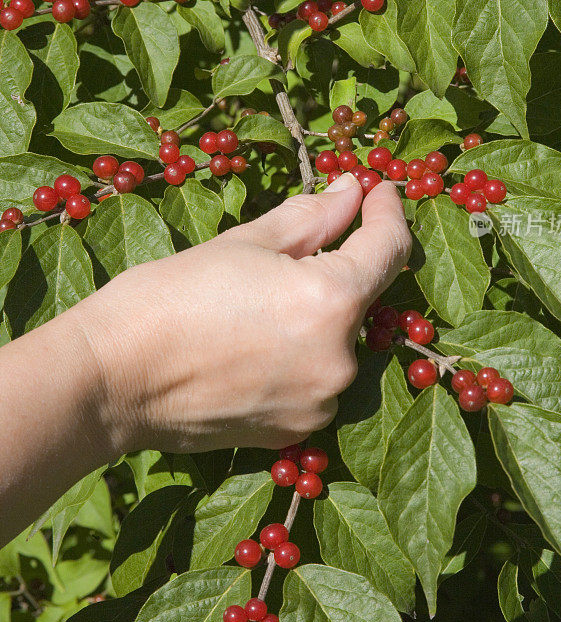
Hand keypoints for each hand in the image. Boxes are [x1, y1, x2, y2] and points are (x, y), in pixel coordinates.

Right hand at [89, 173, 411, 455]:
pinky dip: (302, 354)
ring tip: (258, 306)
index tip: (380, 192)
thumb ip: (313, 217)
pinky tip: (255, 343)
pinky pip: (318, 378)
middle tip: (294, 250)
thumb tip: (352, 191)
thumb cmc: (169, 296)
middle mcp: (340, 358)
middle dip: (340, 266)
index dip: (387, 212)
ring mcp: (321, 403)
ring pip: (340, 339)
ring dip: (319, 314)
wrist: (111, 379)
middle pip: (363, 296)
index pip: (388, 247)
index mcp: (331, 301)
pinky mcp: (298, 430)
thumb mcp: (246, 242)